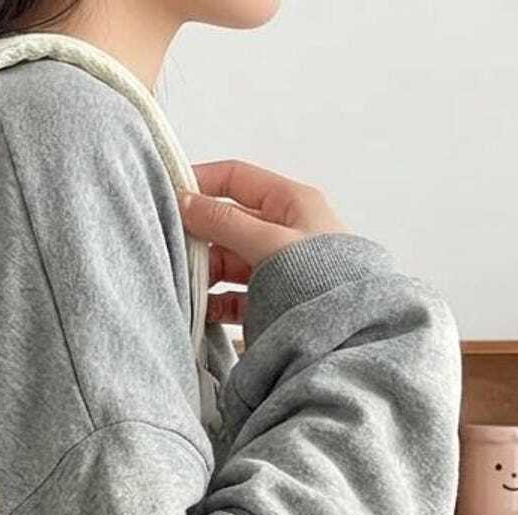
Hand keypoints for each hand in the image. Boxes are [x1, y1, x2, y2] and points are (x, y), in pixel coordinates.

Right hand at [179, 161, 350, 324]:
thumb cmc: (321, 278)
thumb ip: (224, 221)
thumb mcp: (269, 241)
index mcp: (290, 203)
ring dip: (204, 273)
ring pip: (227, 262)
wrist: (349, 332)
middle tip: (169, 249)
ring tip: (183, 285)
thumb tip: (184, 200)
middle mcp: (282, 231)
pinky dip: (215, 302)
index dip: (201, 181)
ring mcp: (275, 268)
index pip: (236, 178)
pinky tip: (201, 310)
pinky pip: (234, 296)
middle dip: (198, 237)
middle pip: (227, 224)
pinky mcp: (270, 301)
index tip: (167, 194)